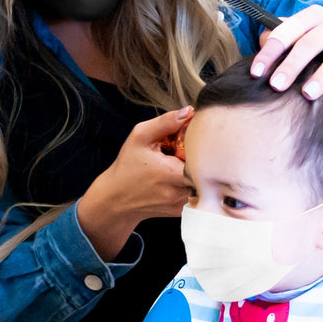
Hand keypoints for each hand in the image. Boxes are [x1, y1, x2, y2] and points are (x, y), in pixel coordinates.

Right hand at [77, 107, 193, 259]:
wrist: (116, 199)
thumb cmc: (127, 167)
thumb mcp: (140, 137)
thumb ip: (165, 123)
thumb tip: (190, 111)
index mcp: (169, 173)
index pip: (201, 158)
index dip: (200, 147)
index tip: (189, 142)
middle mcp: (178, 192)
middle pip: (205, 171)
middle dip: (199, 159)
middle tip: (184, 153)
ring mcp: (181, 204)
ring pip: (202, 183)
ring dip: (195, 171)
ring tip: (178, 165)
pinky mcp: (181, 210)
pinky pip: (196, 193)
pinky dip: (191, 183)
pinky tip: (176, 177)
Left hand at [249, 5, 322, 102]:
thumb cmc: (314, 43)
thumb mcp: (297, 37)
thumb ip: (278, 40)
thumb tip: (261, 46)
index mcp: (313, 16)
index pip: (288, 29)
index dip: (271, 51)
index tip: (256, 72)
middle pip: (311, 43)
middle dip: (292, 65)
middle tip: (277, 85)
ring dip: (322, 76)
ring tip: (308, 94)